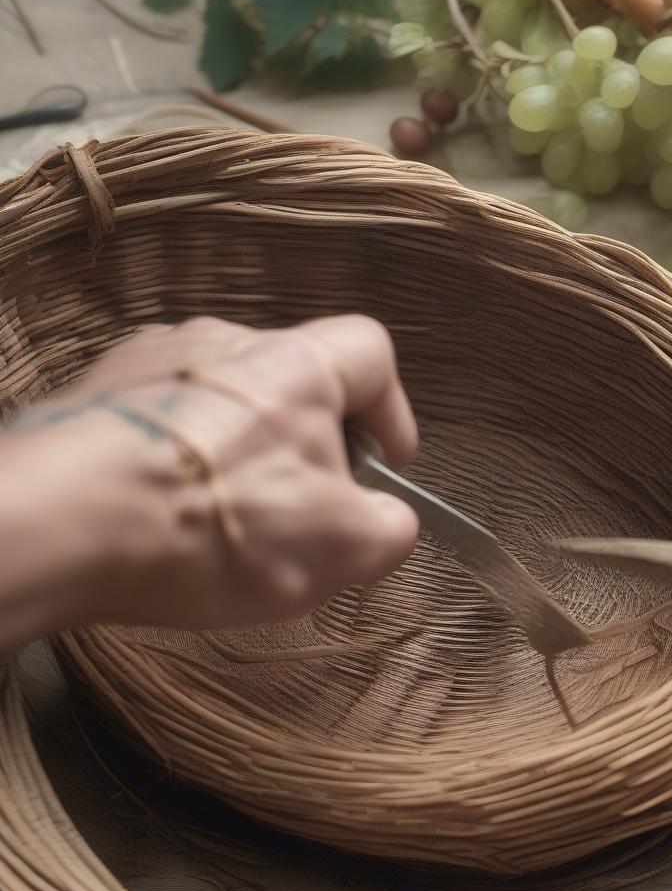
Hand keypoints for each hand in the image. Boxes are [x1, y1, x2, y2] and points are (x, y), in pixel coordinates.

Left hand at [1, 315, 418, 636]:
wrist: (59, 524)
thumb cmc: (214, 526)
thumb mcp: (340, 549)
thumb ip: (390, 530)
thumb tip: (388, 523)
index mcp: (297, 365)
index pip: (372, 352)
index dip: (393, 408)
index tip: (389, 463)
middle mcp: (224, 342)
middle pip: (296, 380)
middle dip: (313, 445)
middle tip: (305, 510)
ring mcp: (151, 361)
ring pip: (226, 399)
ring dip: (244, 448)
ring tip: (228, 516)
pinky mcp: (94, 392)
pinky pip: (163, 416)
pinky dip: (182, 455)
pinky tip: (167, 509)